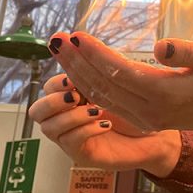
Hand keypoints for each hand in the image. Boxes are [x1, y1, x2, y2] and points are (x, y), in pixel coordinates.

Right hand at [28, 68, 178, 174]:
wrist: (156, 137)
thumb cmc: (137, 106)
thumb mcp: (118, 82)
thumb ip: (99, 65)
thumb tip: (79, 38)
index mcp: (71, 97)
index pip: (48, 88)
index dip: (57, 82)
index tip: (74, 78)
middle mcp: (65, 118)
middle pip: (37, 111)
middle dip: (53, 101)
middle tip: (76, 95)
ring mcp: (71, 138)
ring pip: (49, 128)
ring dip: (70, 116)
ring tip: (95, 110)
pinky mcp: (83, 155)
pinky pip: (71, 143)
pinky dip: (85, 130)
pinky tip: (105, 124)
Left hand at [54, 31, 192, 138]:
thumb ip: (190, 51)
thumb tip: (160, 47)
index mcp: (167, 94)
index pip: (120, 72)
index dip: (95, 53)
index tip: (76, 35)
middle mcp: (152, 110)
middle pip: (103, 85)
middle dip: (76, 62)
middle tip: (54, 38)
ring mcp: (147, 117)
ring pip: (103, 96)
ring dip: (78, 73)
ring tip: (59, 51)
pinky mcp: (147, 118)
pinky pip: (111, 101)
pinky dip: (90, 85)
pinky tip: (77, 70)